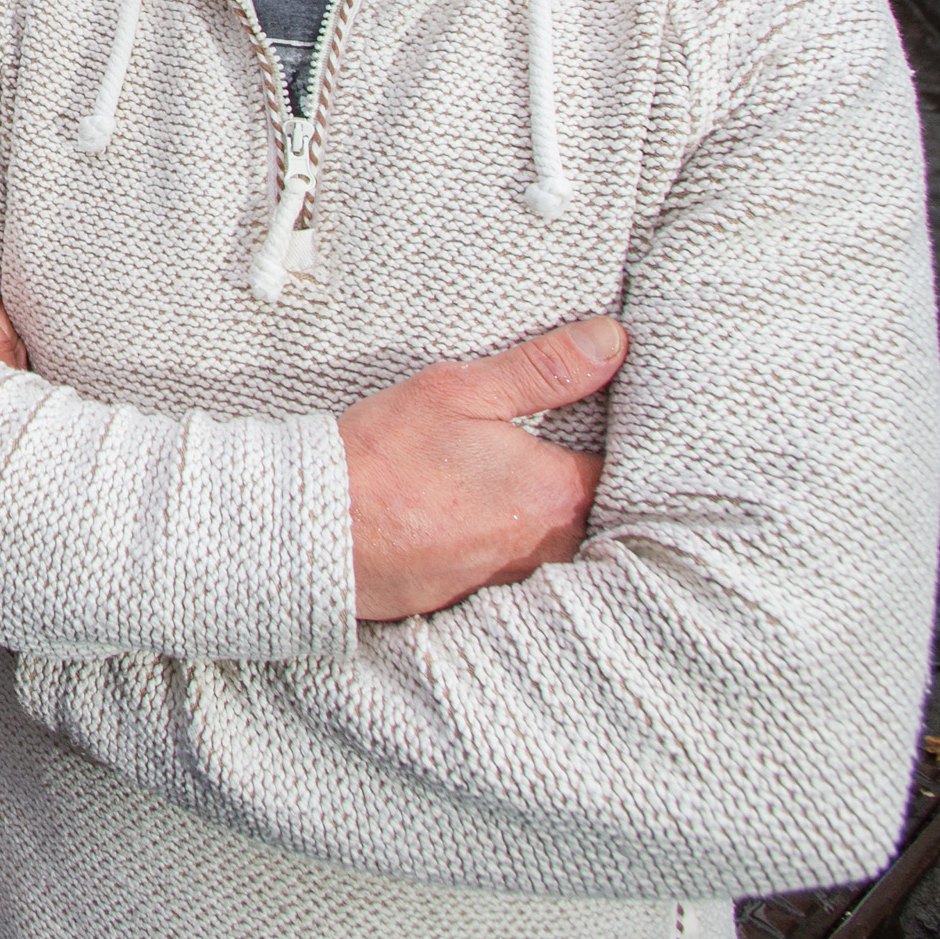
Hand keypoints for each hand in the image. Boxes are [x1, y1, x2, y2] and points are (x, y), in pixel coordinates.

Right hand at [339, 316, 625, 621]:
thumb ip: (543, 368)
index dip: (618, 439)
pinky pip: (510, 566)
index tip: (606, 414)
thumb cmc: (385, 456)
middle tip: (558, 440)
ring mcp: (509, 578)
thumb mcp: (461, 392)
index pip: (624, 470)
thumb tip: (613, 341)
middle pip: (592, 510)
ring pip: (551, 541)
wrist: (314, 528)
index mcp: (556, 493)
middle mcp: (546, 547)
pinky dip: (501, 540)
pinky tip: (470, 514)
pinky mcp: (472, 597)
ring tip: (509, 476)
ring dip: (539, 512)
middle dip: (578, 477)